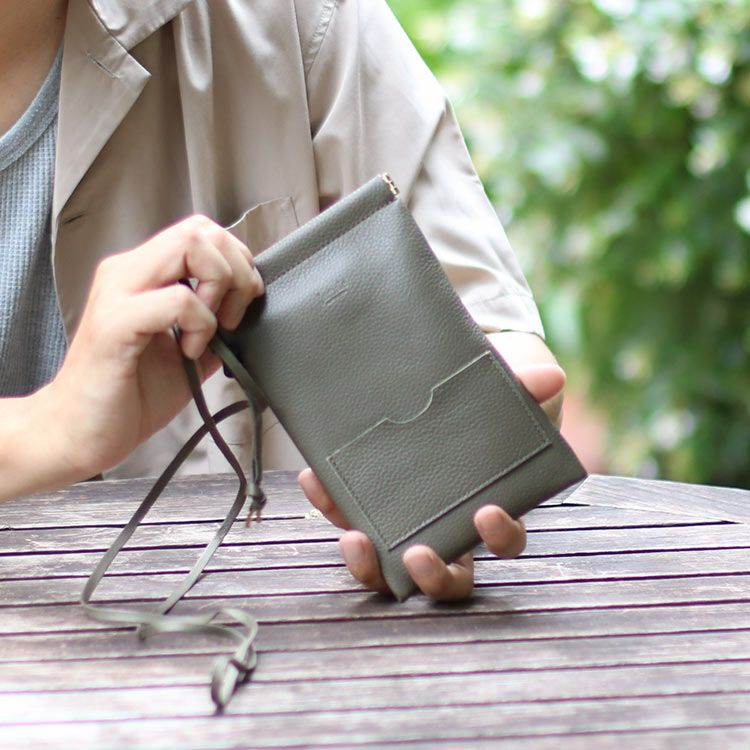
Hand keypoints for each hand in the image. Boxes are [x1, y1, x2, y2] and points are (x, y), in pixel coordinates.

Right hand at [43, 215, 262, 483]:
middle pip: (200, 229)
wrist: (80, 434)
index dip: (236, 260)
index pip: (201, 232)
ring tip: (210, 331)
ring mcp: (118, 293)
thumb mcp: (190, 353)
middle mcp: (127, 273)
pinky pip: (177, 299)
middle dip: (236, 269)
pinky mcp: (116, 323)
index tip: (240, 305)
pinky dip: (200, 324)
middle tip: (231, 315)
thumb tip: (248, 310)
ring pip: (189, 246)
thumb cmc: (131, 395)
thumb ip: (215, 324)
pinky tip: (188, 352)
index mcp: (143, 275)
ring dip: (219, 288)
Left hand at [299, 332, 565, 600]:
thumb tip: (551, 377)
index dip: (501, 536)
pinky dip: (330, 503)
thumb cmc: (484, 397)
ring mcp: (405, 519)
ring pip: (390, 568)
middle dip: (434, 577)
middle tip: (419, 555)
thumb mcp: (506, 387)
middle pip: (448, 576)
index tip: (488, 514)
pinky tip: (315, 477)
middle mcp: (449, 524)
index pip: (507, 539)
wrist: (443, 377)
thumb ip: (526, 384)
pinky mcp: (367, 503)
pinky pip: (348, 517)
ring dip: (370, 566)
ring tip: (355, 538)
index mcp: (491, 505)